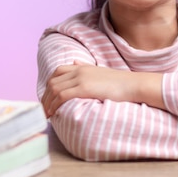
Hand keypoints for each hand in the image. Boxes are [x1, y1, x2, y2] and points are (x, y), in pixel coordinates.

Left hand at [41, 61, 163, 117]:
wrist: (133, 85)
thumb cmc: (121, 82)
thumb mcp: (100, 71)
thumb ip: (86, 68)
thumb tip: (75, 61)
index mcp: (82, 67)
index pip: (58, 72)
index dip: (50, 85)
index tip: (48, 98)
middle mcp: (79, 71)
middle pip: (53, 82)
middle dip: (45, 97)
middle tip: (44, 110)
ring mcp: (81, 79)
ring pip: (55, 89)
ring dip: (48, 103)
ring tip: (47, 115)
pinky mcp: (84, 88)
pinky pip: (62, 96)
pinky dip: (54, 105)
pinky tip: (54, 113)